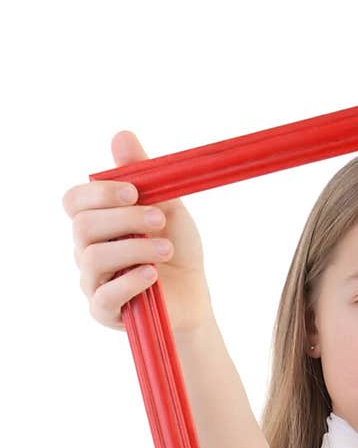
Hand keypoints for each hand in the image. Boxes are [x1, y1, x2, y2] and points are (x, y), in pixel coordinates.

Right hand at [63, 129, 212, 333]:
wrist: (193, 295)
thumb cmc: (176, 248)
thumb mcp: (168, 207)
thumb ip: (144, 175)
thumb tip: (122, 135)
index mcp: (97, 221)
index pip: (74, 201)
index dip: (99, 193)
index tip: (133, 191)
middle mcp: (86, 250)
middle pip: (83, 226)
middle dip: (124, 219)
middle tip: (160, 219)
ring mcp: (92, 282)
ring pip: (93, 258)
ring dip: (134, 248)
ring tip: (167, 250)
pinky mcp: (103, 311)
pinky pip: (103, 296)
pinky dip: (130, 282)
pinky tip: (152, 275)